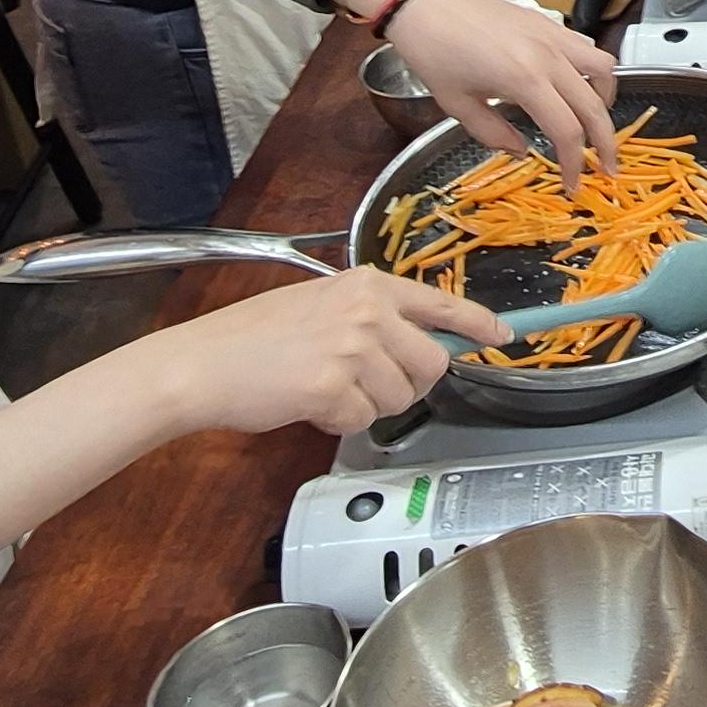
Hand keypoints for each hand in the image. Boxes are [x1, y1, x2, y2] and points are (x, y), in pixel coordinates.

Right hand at [163, 267, 502, 434]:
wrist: (203, 362)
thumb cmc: (254, 338)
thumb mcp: (322, 306)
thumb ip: (374, 318)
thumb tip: (424, 344)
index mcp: (367, 285)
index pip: (443, 303)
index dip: (480, 324)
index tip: (503, 336)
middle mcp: (367, 310)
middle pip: (432, 363)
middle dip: (408, 385)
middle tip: (366, 385)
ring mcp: (353, 348)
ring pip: (400, 398)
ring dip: (367, 405)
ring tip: (323, 386)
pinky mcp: (334, 387)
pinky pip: (363, 420)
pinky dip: (337, 421)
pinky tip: (307, 401)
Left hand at [375, 0, 621, 175]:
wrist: (426, 5)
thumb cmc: (435, 55)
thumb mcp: (457, 106)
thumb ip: (494, 134)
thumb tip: (522, 151)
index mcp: (524, 81)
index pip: (566, 131)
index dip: (574, 164)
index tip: (572, 184)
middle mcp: (548, 57)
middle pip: (593, 106)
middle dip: (604, 142)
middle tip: (606, 167)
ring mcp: (552, 35)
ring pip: (603, 69)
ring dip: (605, 99)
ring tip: (594, 119)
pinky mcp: (548, 22)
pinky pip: (586, 47)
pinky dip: (591, 69)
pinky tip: (575, 83)